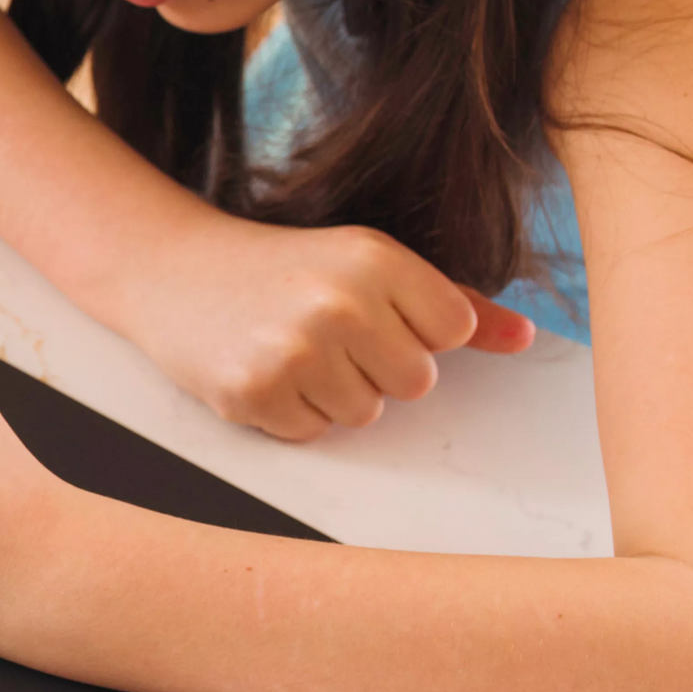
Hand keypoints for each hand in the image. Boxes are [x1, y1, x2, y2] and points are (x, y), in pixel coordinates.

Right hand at [112, 214, 535, 442]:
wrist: (169, 269)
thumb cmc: (279, 268)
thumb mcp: (363, 263)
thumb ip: (449, 301)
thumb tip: (523, 338)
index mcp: (375, 259)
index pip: (454, 332)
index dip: (414, 329)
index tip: (366, 309)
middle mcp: (338, 302)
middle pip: (417, 381)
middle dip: (376, 368)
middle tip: (324, 335)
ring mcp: (294, 351)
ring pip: (367, 414)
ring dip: (332, 394)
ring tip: (290, 352)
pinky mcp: (254, 392)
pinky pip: (312, 432)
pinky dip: (288, 411)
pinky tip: (262, 370)